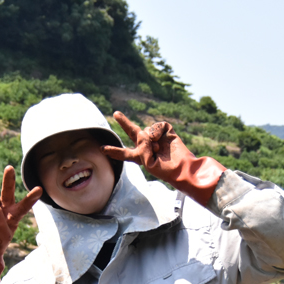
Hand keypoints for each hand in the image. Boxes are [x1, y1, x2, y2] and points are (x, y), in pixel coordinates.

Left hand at [102, 112, 224, 205]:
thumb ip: (142, 147)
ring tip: (157, 148)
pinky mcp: (165, 131)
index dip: (114, 151)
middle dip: (124, 122)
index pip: (124, 153)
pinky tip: (160, 139)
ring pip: (145, 130)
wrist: (182, 167)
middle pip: (132, 132)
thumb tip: (144, 132)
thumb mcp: (147, 162)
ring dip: (149, 139)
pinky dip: (156, 132)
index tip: (102, 149)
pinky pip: (156, 126)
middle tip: (116, 113)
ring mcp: (156, 137)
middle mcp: (147, 145)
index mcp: (141, 156)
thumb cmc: (164, 170)